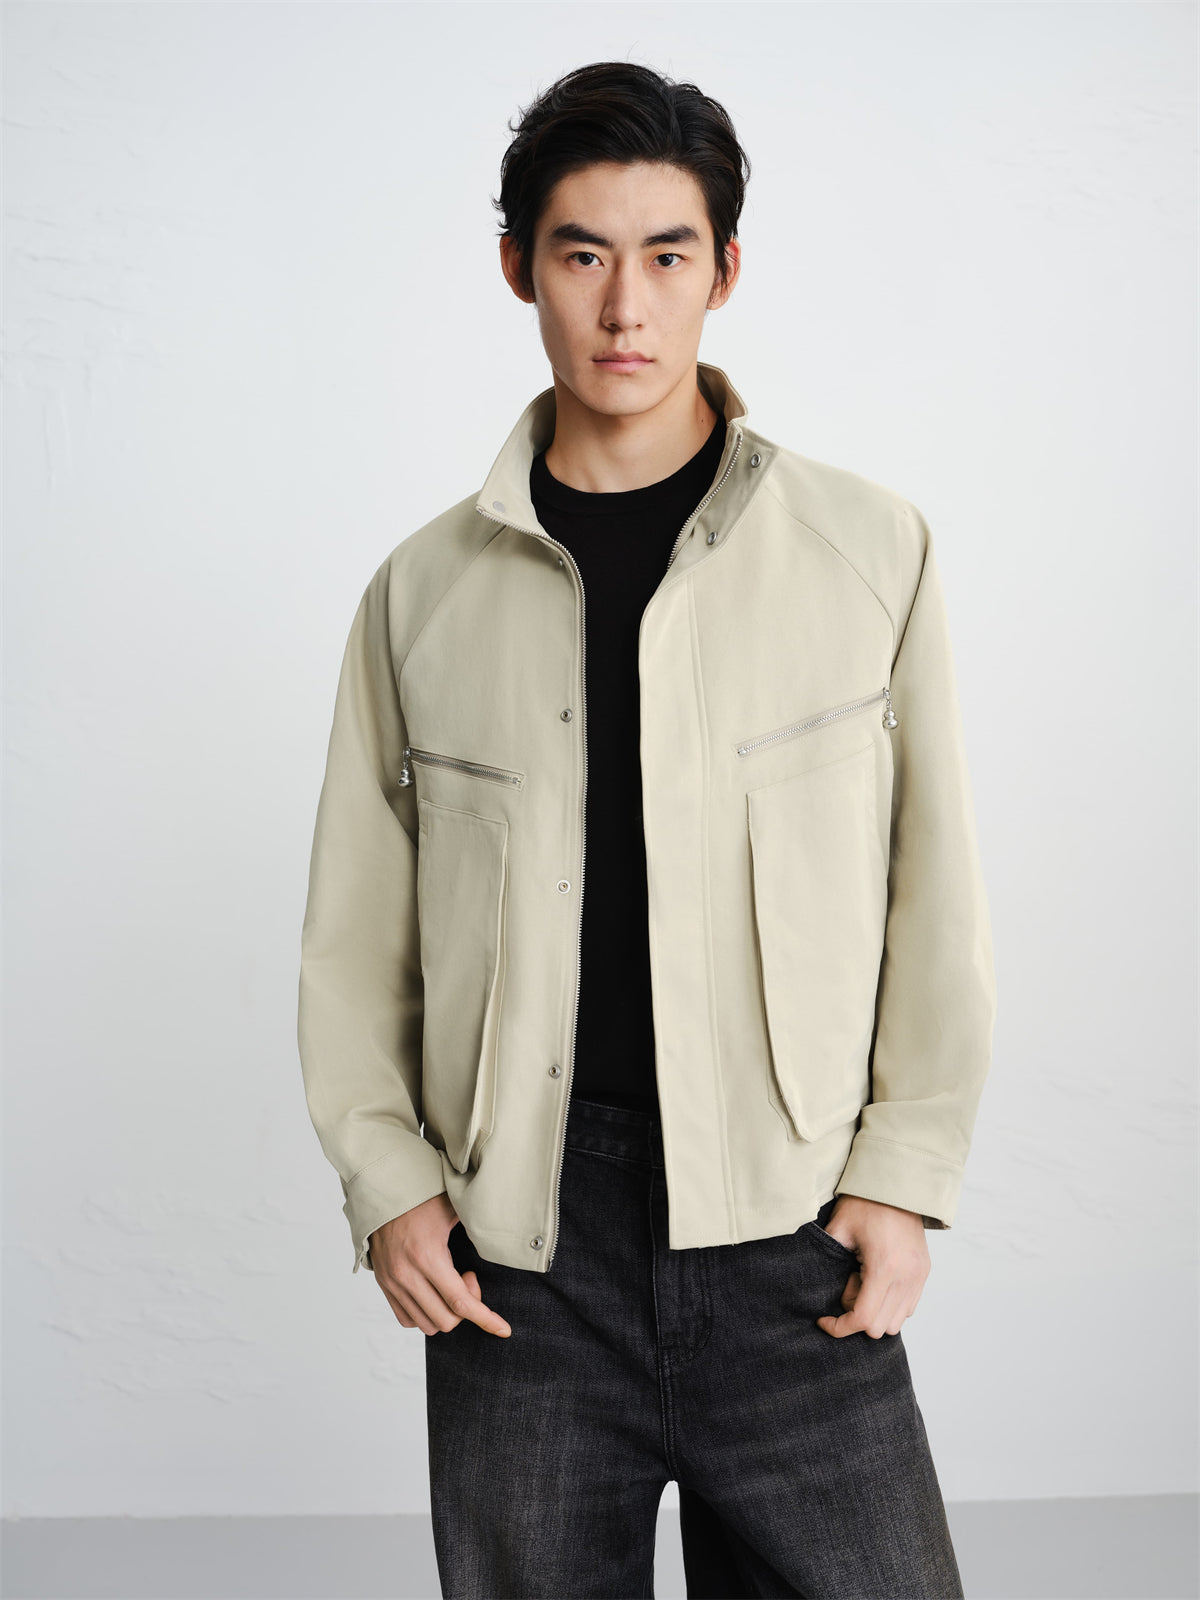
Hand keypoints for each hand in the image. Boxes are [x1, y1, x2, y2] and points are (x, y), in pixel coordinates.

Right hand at [369, 1194, 512, 1338]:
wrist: (382, 1191)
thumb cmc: (421, 1198)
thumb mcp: (453, 1209)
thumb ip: (476, 1228)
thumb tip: (502, 1239)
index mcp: (427, 1256)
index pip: (461, 1302)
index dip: (486, 1319)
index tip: (503, 1329)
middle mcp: (407, 1275)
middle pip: (446, 1320)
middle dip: (467, 1309)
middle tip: (468, 1278)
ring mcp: (392, 1282)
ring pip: (426, 1324)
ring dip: (446, 1313)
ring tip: (450, 1283)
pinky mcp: (384, 1284)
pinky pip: (407, 1319)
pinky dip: (425, 1314)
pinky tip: (434, 1292)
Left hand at [815, 1195, 930, 1338]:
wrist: (897, 1185)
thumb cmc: (864, 1203)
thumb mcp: (838, 1229)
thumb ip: (828, 1263)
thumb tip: (825, 1293)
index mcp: (884, 1268)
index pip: (862, 1319)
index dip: (840, 1328)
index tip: (824, 1320)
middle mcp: (906, 1277)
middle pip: (879, 1328)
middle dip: (856, 1317)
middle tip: (846, 1286)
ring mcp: (918, 1277)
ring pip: (895, 1322)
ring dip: (874, 1313)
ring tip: (862, 1282)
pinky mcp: (924, 1273)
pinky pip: (907, 1308)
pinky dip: (889, 1306)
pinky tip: (876, 1282)